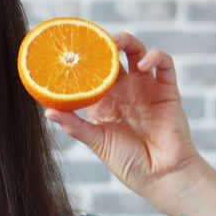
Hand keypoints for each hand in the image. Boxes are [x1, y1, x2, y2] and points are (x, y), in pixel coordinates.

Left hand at [45, 31, 201, 203]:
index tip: (69, 47)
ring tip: (116, 43)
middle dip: (103, 44)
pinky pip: (164, 65)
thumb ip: (74, 125)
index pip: (91, 72)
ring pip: (137, 53)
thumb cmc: (129, 163)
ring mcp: (146, 88)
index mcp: (105, 101)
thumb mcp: (97, 142)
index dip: (82, 59)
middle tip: (92, 39)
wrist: (161, 176)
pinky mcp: (167, 90)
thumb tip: (48, 111)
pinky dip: (155, 57)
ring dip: (127, 41)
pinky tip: (144, 63)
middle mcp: (124, 91)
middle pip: (113, 56)